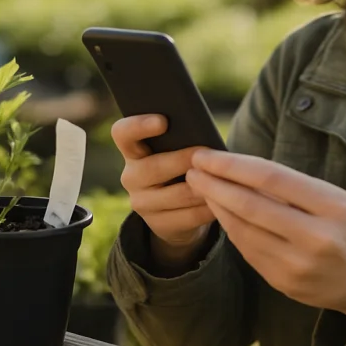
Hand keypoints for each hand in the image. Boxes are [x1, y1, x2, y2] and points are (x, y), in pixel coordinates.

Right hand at [111, 115, 215, 267]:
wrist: (175, 211)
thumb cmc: (180, 167)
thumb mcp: (175, 151)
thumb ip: (181, 140)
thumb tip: (205, 138)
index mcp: (132, 150)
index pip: (123, 133)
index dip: (139, 125)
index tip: (163, 121)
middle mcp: (131, 177)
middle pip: (154, 167)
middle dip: (184, 160)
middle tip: (208, 156)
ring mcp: (141, 203)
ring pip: (177, 194)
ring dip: (203, 186)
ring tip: (222, 179)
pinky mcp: (158, 224)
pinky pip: (188, 216)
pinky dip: (209, 208)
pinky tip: (223, 201)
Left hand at [185, 149, 345, 321]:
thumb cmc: (342, 226)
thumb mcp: (330, 199)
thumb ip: (288, 187)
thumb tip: (234, 166)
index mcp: (332, 205)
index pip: (271, 177)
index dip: (233, 164)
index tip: (206, 155)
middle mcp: (316, 236)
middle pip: (251, 204)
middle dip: (215, 184)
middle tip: (193, 168)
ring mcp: (298, 264)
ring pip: (243, 229)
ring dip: (216, 205)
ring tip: (200, 186)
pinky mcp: (283, 282)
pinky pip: (246, 249)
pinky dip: (229, 227)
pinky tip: (218, 211)